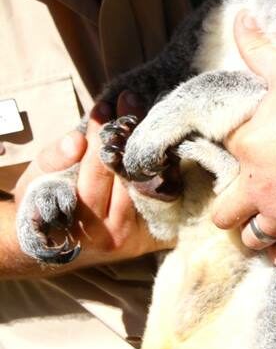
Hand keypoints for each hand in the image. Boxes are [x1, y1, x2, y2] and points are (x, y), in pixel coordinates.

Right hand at [15, 92, 173, 267]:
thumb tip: (76, 141)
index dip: (102, 136)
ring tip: (143, 115)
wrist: (52, 247)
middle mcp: (111, 233)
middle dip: (128, 134)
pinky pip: (164, 198)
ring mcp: (135, 237)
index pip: (98, 171)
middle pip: (128, 175)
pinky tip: (162, 144)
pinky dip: (165, 170)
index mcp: (80, 220)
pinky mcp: (151, 239)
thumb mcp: (37, 180)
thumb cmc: (43, 204)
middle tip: (130, 101)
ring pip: (149, 185)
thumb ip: (53, 159)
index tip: (104, 108)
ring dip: (148, 148)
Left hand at [211, 14, 275, 270]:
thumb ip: (256, 47)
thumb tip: (239, 16)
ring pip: (251, 239)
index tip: (242, 148)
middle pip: (222, 213)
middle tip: (246, 188)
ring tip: (263, 215)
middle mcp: (260, 185)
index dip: (228, 154)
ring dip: (253, 230)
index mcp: (247, 145)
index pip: (217, 159)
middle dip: (229, 204)